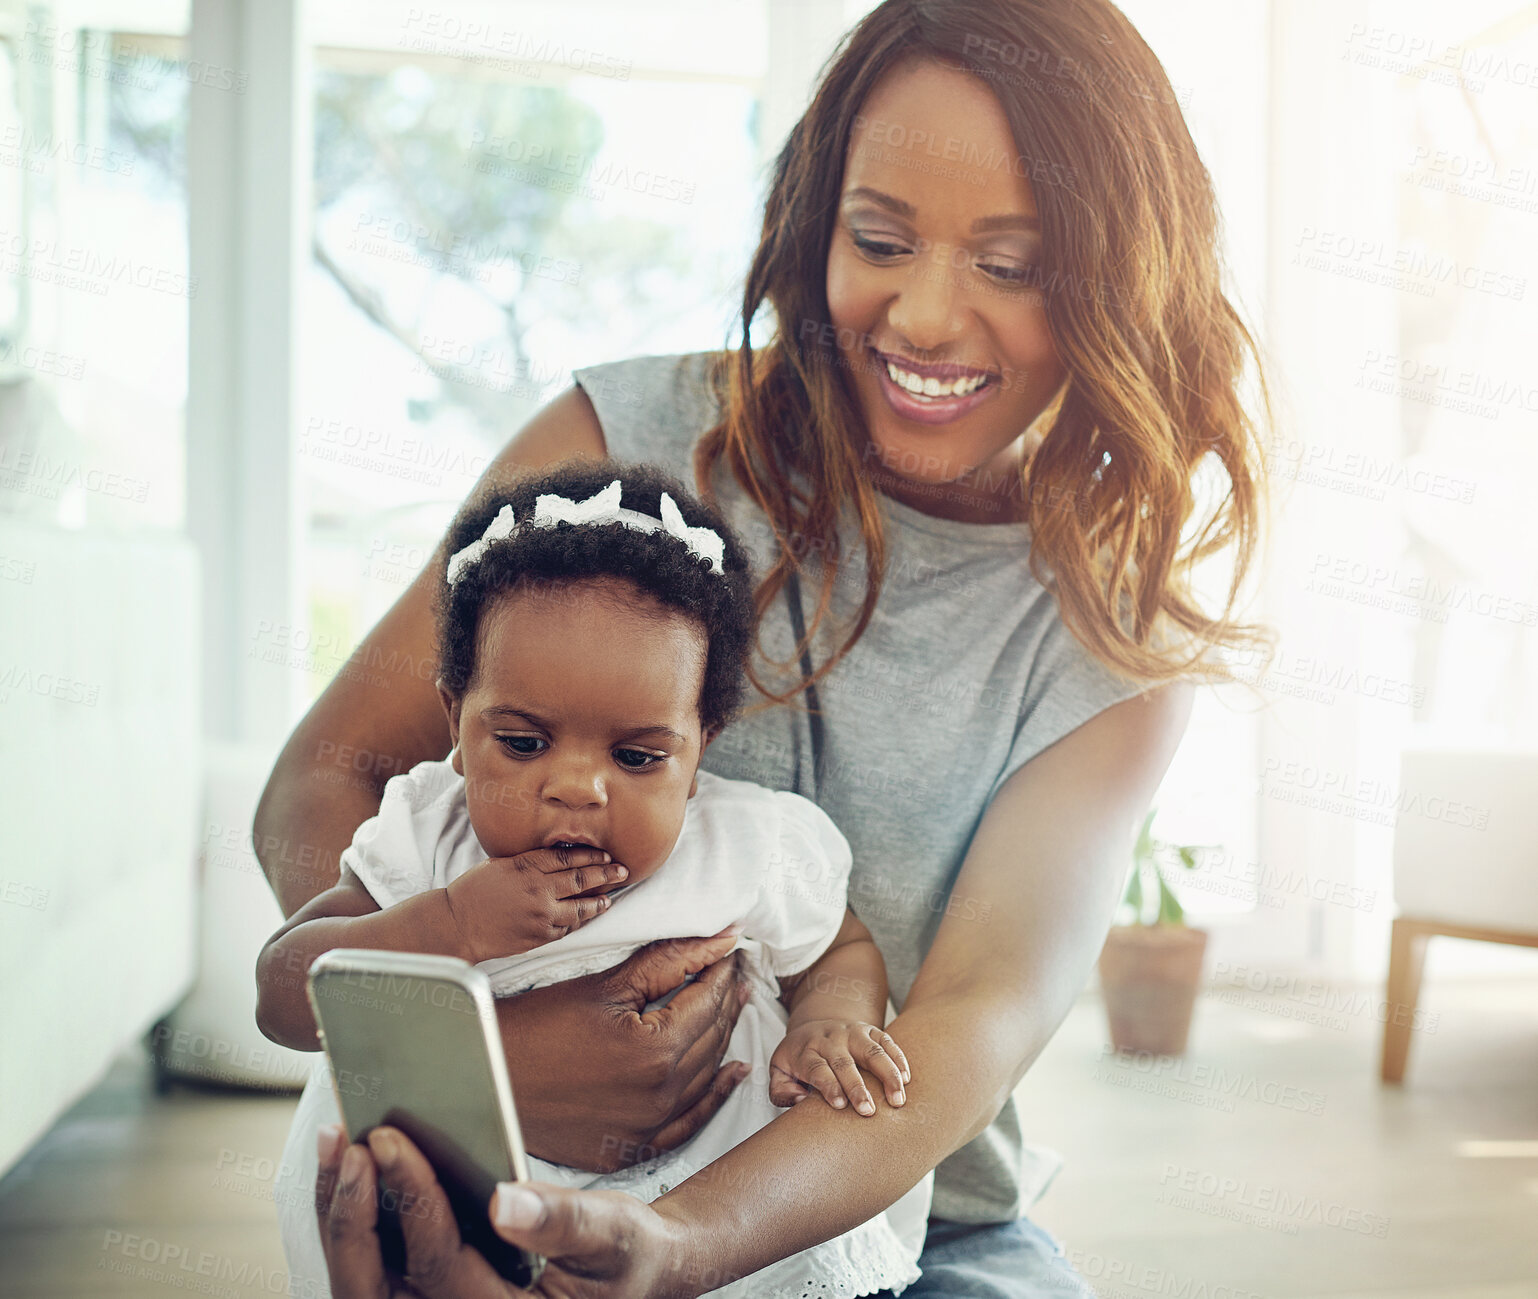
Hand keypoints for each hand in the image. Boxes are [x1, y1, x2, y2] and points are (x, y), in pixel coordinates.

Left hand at [315, 1125, 700, 1298]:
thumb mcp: (613, 1233)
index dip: (411, 1201)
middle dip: (352, 1213)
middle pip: (374, 1286)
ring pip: (363, 1275)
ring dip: (343, 1209)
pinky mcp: (427, 1288)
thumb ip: (563, 1222)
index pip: (438, 1266)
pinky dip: (354, 1210)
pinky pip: (373, 1259)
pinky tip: (348, 1155)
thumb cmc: (625, 1254)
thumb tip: (503, 1202)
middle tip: (349, 1142)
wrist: (630, 1271)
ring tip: (337, 1137)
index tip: (390, 1138)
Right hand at [445, 845, 629, 960]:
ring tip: (609, 897)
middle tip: (622, 870)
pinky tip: (588, 916)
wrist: (458, 924)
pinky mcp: (540, 936)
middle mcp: (538, 890)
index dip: (591, 855)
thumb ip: (531, 861)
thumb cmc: (475, 890)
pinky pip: (568, 928)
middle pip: (582, 879)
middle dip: (607, 874)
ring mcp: (541, 915)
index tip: (606, 853)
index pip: (569, 857)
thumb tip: (560, 857)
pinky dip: (580, 921)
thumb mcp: (502, 864)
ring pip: (581, 907)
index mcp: (528, 867)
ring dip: (599, 901)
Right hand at [497, 926, 752, 1170]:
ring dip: (723, 1038)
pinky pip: (689, 1122)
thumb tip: (722, 937)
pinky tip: (729, 1074)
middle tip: (734, 972)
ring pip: (706, 1076)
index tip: (729, 950)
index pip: (708, 1000)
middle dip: (725, 999)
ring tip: (732, 1006)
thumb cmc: (539, 1025)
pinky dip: (712, 1096)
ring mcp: (648, 1128)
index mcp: (656, 1050)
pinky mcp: (632, 1149)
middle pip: (712, 1037)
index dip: (721, 970)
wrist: (487, 1078)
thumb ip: (671, 960)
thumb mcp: (607, 985)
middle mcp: (660, 1095)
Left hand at [768, 1020, 910, 1115]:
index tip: (840, 1104)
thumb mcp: (779, 1071)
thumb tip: (800, 1101)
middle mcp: (830, 1039)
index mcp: (807, 1051)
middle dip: (857, 1087)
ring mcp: (852, 1033)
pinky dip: (899, 1058)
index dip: (829, 1085)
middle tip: (868, 1111)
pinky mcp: (870, 1030)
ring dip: (887, 1074)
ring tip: (898, 1099)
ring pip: (872, 1051)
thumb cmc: (798, 1058)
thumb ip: (781, 1090)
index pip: (817, 1068)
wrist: (813, 1025)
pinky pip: (887, 1041)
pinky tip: (906, 1079)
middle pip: (845, 1062)